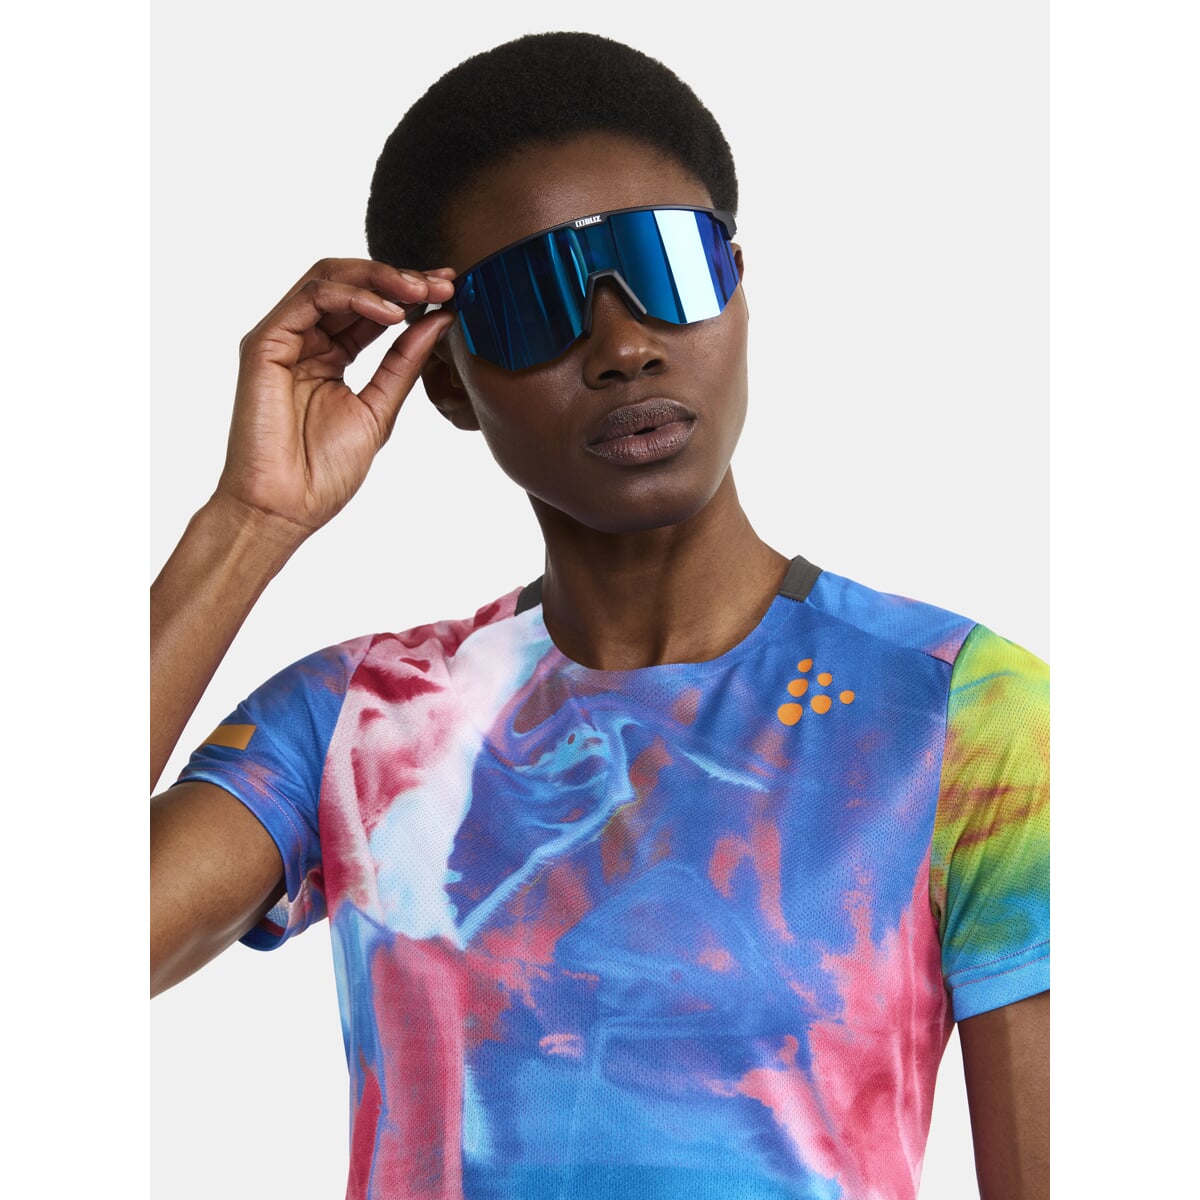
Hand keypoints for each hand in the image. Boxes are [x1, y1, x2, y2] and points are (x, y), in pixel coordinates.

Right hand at [215, 259, 455, 536]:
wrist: (286, 508)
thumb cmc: (324, 472)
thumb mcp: (380, 408)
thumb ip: (404, 362)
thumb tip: (440, 319)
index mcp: (331, 355)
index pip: (372, 308)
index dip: (411, 294)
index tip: (451, 289)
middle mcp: (306, 340)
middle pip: (352, 283)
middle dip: (401, 278)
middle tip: (443, 284)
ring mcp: (283, 338)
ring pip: (329, 278)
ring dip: (380, 278)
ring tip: (421, 292)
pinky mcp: (265, 343)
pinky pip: (310, 298)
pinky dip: (354, 296)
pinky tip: (390, 312)